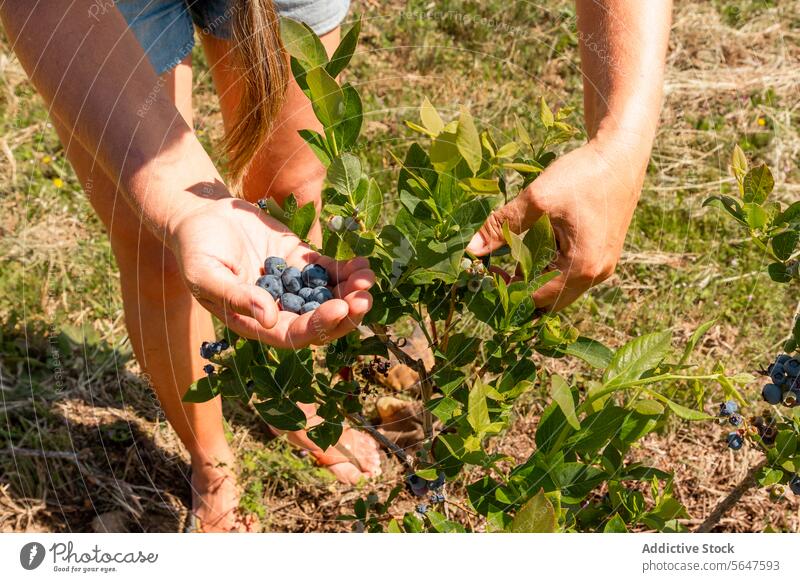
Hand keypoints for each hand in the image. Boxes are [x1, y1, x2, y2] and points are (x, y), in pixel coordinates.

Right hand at [166, 197, 373, 346]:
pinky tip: (362, 264)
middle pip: (320, 322)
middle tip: (364, 299)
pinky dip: (347, 270)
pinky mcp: (302, 262)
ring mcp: (294, 286)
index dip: (319, 325)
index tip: (339, 308)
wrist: (203, 216)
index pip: (294, 334)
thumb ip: (236, 297)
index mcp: (256, 322)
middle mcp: (280, 309)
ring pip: (330, 298)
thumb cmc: (196, 249)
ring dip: (352, 293)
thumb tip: (271, 318)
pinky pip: (330, 272)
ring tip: (367, 279)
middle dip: (345, 314)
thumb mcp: (206, 275)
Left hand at [466, 138, 647, 310]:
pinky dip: (547, 266)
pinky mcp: (600, 255)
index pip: (537, 298)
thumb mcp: (537, 200)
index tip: (485, 274)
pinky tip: (528, 249)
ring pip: (559, 287)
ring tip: (506, 258)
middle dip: (519, 288)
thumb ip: (502, 226)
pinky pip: (569, 273)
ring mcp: (602, 266)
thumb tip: (471, 248)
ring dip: (532, 277)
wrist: (620, 155)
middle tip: (492, 270)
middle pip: (549, 299)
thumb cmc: (582, 175)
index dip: (508, 291)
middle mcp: (596, 274)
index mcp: (583, 267)